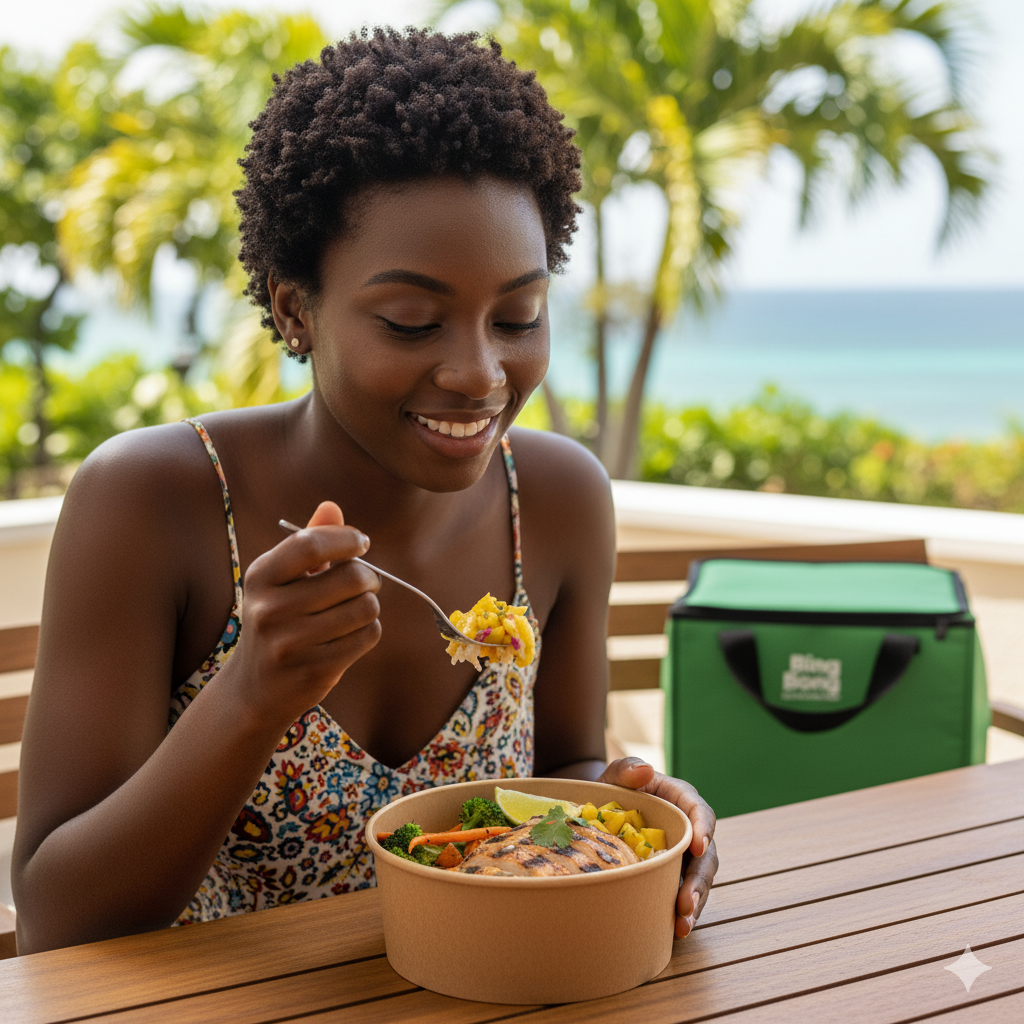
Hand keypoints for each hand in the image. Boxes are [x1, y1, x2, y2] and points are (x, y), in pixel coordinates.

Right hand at [220, 500, 381, 726]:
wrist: (254, 689)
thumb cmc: (277, 620)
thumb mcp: (281, 580)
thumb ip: (308, 542)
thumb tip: (331, 506)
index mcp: (260, 577)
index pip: (311, 544)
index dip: (346, 539)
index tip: (361, 543)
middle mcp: (270, 609)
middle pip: (351, 577)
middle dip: (369, 576)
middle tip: (366, 582)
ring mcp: (290, 643)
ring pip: (366, 608)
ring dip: (370, 606)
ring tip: (355, 610)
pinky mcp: (314, 670)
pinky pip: (367, 636)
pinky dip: (369, 631)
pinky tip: (351, 635)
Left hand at [597, 757, 717, 938]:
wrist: (597, 812)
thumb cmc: (613, 789)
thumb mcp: (616, 775)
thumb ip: (628, 768)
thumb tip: (645, 770)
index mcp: (681, 801)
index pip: (700, 812)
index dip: (703, 829)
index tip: (699, 845)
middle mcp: (689, 831)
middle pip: (705, 856)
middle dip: (699, 881)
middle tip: (687, 904)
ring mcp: (683, 856)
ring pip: (698, 881)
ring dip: (694, 904)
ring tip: (682, 926)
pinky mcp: (673, 876)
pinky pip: (682, 894)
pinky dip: (680, 913)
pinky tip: (674, 932)